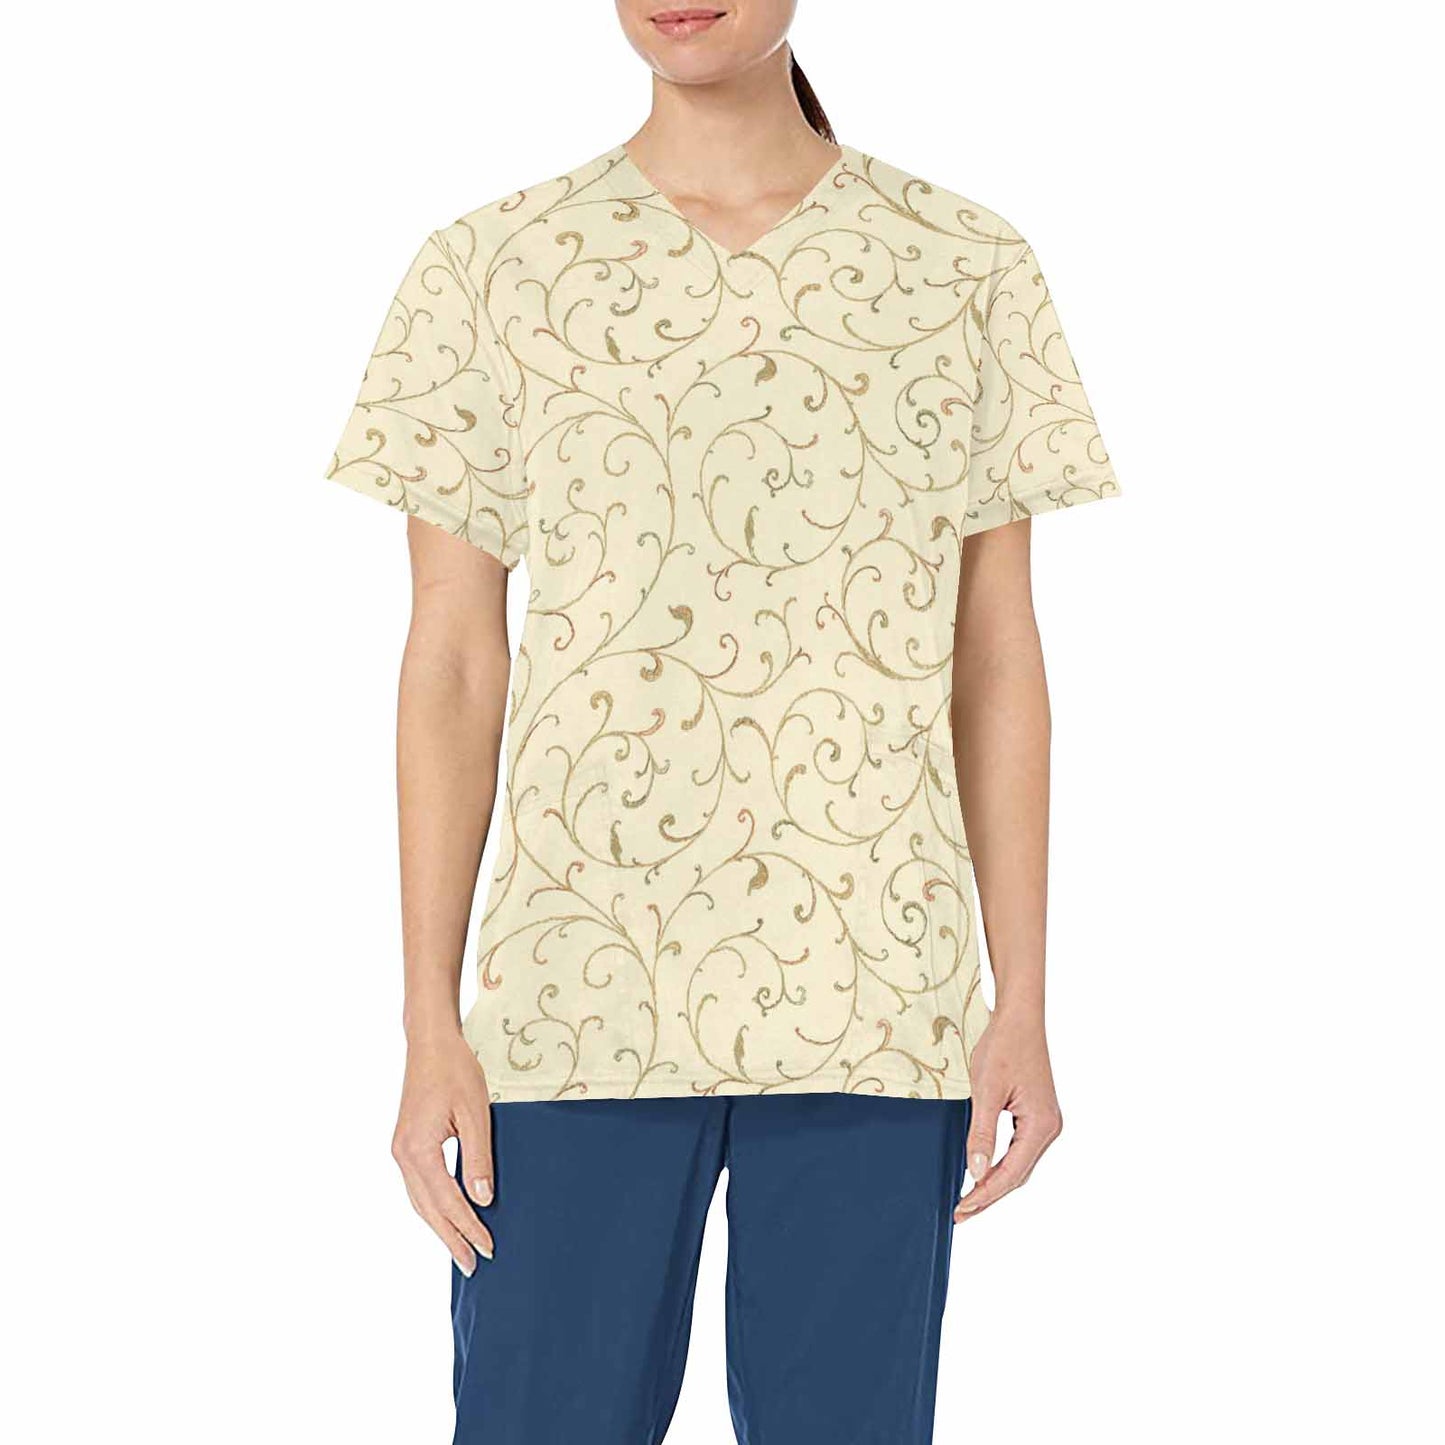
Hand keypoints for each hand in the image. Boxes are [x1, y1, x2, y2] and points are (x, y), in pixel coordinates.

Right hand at [391, 1029, 495, 1272]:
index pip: (447, 1201)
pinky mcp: (406, 1145)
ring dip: (441, 1227)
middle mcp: (403, 1155)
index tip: (489, 1248)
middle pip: (428, 1209)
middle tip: (474, 1265)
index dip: (468, 1227)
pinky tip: (448, 1216)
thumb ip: (477, 1158)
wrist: (430, 1043)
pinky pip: (419, 1187)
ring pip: (420, 1201)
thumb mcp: (476, 1113)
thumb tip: (482, 1199)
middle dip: (451, 1238)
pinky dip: (434, 1207)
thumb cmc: (456, 1071)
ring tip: (462, 1250)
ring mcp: (401, 1151)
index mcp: (418, 1149)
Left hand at [954, 1010, 1062, 1221]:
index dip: (985, 1195)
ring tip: (969, 1201)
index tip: (962, 1209)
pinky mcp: (1036, 1115)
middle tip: (961, 1213)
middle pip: (1018, 1175)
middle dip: (989, 1195)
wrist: (1019, 1017)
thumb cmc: (1003, 1046)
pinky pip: (1019, 1150)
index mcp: (1041, 1125)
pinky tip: (983, 1172)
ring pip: (1019, 1165)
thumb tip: (976, 1172)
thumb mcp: (986, 1090)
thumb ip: (981, 1133)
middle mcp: (1049, 1128)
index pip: (1011, 1173)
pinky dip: (1000, 1165)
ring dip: (994, 1183)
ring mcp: (1045, 1122)